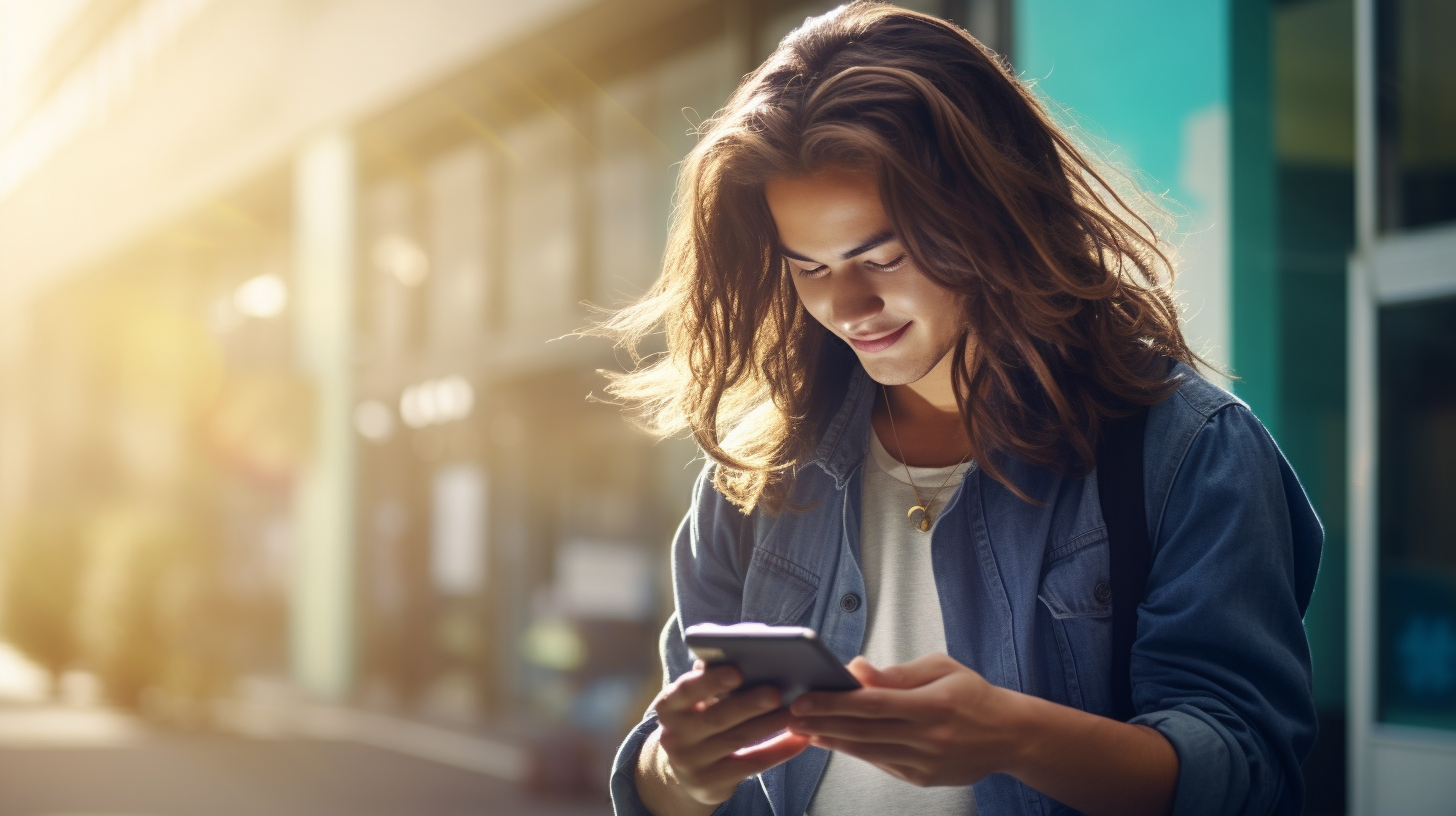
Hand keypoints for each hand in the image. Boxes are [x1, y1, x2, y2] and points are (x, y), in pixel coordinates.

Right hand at [639, 660, 810, 810]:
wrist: (681, 771)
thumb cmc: (697, 719)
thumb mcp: (694, 700)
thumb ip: (711, 674)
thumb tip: (747, 641)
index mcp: (668, 706)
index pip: (686, 690)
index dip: (711, 680)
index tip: (737, 671)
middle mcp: (673, 736)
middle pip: (716, 717)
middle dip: (748, 704)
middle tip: (776, 692)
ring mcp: (691, 764)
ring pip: (737, 740)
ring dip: (770, 724)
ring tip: (796, 710)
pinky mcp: (711, 784)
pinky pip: (751, 765)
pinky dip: (778, 750)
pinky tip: (800, 739)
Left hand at [786, 653, 1013, 786]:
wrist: (1010, 736)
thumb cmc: (973, 694)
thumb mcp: (941, 669)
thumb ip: (897, 673)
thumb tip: (857, 670)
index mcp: (934, 705)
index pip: (873, 704)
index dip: (834, 703)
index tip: (804, 698)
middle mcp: (929, 738)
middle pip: (863, 731)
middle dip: (822, 723)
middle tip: (789, 715)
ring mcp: (925, 763)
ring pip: (867, 751)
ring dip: (832, 740)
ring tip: (803, 728)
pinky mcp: (922, 779)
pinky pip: (881, 763)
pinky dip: (855, 751)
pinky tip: (833, 740)